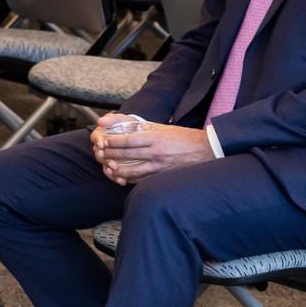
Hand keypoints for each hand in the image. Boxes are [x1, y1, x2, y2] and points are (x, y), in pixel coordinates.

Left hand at [93, 115, 214, 183]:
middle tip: (98, 154)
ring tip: (107, 168)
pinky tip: (121, 178)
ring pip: (133, 171)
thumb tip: (120, 126)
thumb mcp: (162, 128)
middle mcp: (157, 152)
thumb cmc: (183, 138)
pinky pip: (143, 181)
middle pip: (127, 155)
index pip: (128, 140)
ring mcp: (160, 167)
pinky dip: (130, 180)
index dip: (112, 142)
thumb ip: (142, 128)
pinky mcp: (164, 177)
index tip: (102, 142)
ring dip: (117, 170)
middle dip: (110, 155)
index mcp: (155, 138)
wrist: (206, 151)